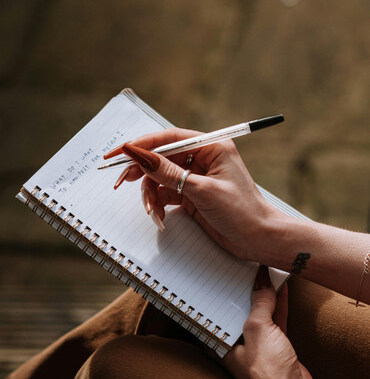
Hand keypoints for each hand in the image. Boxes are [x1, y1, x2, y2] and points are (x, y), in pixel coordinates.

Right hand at [105, 127, 287, 263]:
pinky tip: (159, 217)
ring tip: (152, 212)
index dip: (141, 144)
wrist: (259, 240)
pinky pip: (166, 193)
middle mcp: (202, 158)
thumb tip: (138, 155)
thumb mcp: (202, 190)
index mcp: (210, 147)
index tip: (119, 152)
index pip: (169, 139)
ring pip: (160, 178)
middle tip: (120, 182)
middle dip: (141, 172)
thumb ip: (168, 173)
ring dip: (151, 194)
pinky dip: (158, 203)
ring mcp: (195, 177)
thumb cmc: (241, 211)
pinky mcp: (191, 194)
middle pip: (161, 158)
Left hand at [222, 265, 314, 378]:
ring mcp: (258, 342)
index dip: (224, 290)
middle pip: (240, 308)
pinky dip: (278, 303)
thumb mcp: (258, 330)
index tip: (227, 272)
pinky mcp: (276, 344)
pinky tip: (280, 287)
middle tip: (247, 267)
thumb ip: (260, 304)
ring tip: (266, 272)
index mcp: (223, 340)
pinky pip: (276, 318)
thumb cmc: (267, 373)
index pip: (220, 308)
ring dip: (265, 293)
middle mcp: (237, 340)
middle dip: (245, 289)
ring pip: (260, 311)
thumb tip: (262, 282)